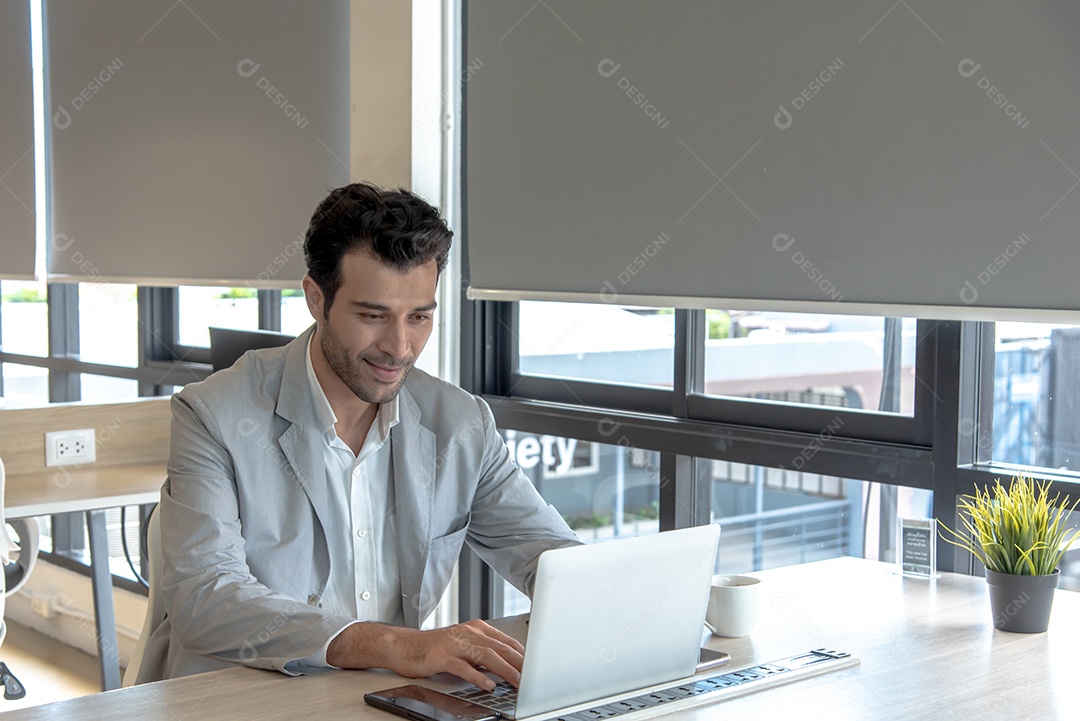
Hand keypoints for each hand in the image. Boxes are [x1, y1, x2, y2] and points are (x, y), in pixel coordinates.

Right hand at [328, 619, 524, 690]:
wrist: (406, 647)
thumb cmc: (436, 648)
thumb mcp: (464, 645)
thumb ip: (484, 652)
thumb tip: (508, 665)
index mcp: (476, 628)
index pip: (505, 641)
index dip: (522, 654)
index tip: (534, 667)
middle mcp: (467, 633)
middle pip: (499, 647)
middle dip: (519, 663)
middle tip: (532, 676)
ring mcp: (455, 644)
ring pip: (485, 656)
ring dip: (504, 670)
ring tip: (516, 682)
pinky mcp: (442, 656)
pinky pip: (463, 667)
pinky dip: (478, 676)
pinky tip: (487, 685)